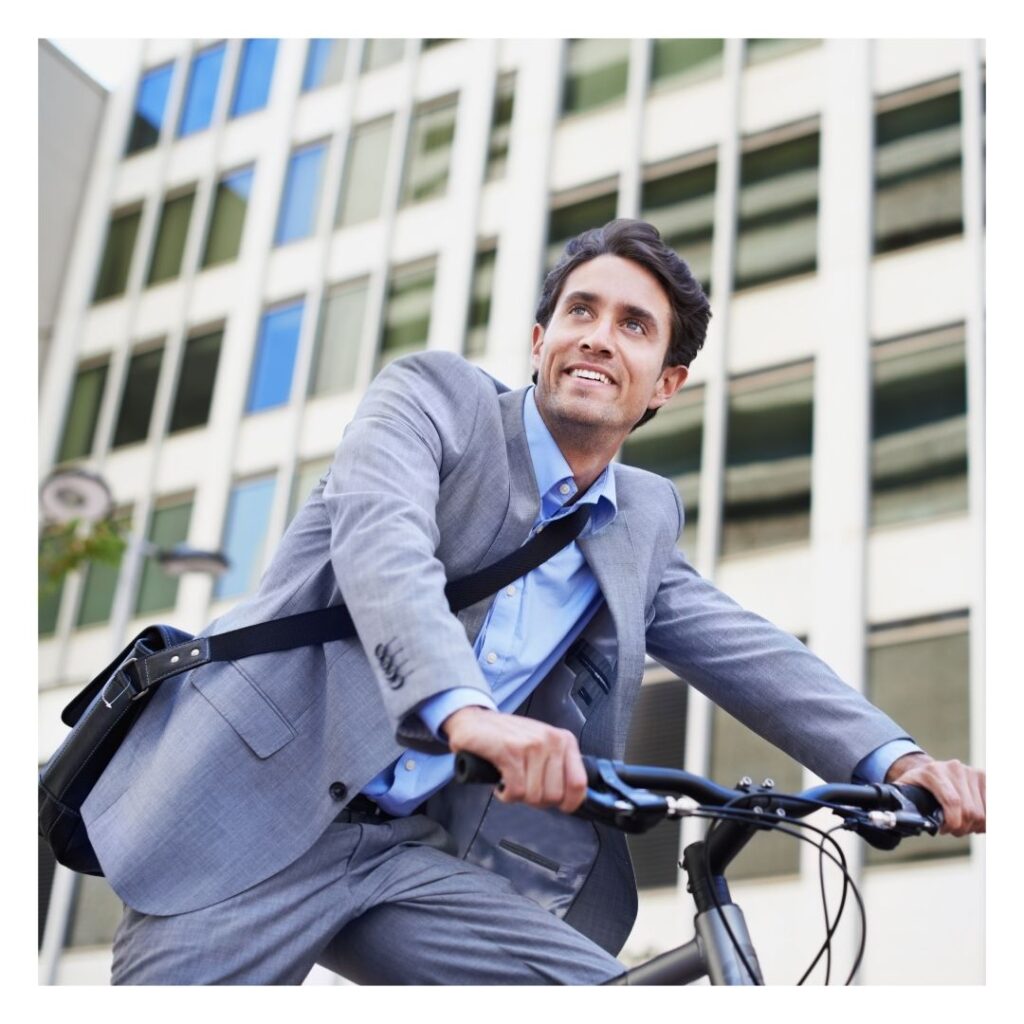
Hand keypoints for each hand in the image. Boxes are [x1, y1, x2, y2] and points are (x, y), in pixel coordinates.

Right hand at [443, 706, 587, 812]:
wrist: (474, 721)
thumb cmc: (509, 738)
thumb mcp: (542, 746)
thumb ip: (558, 767)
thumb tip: (572, 799)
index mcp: (564, 741)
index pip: (579, 784)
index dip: (569, 803)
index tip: (558, 807)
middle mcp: (551, 740)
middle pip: (555, 796)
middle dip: (537, 801)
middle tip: (524, 789)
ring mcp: (531, 745)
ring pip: (534, 796)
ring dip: (519, 797)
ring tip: (511, 783)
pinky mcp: (510, 752)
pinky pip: (516, 791)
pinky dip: (506, 796)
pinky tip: (501, 786)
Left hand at [885, 753, 985, 836]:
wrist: (928, 770)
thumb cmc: (916, 787)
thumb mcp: (904, 793)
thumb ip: (900, 805)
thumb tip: (897, 821)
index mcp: (932, 772)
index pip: (953, 802)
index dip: (953, 822)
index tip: (946, 830)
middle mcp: (953, 768)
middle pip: (970, 810)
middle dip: (962, 827)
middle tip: (952, 829)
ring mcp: (970, 771)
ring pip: (983, 812)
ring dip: (974, 825)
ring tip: (961, 823)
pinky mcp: (983, 777)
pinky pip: (992, 806)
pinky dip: (985, 819)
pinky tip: (974, 819)